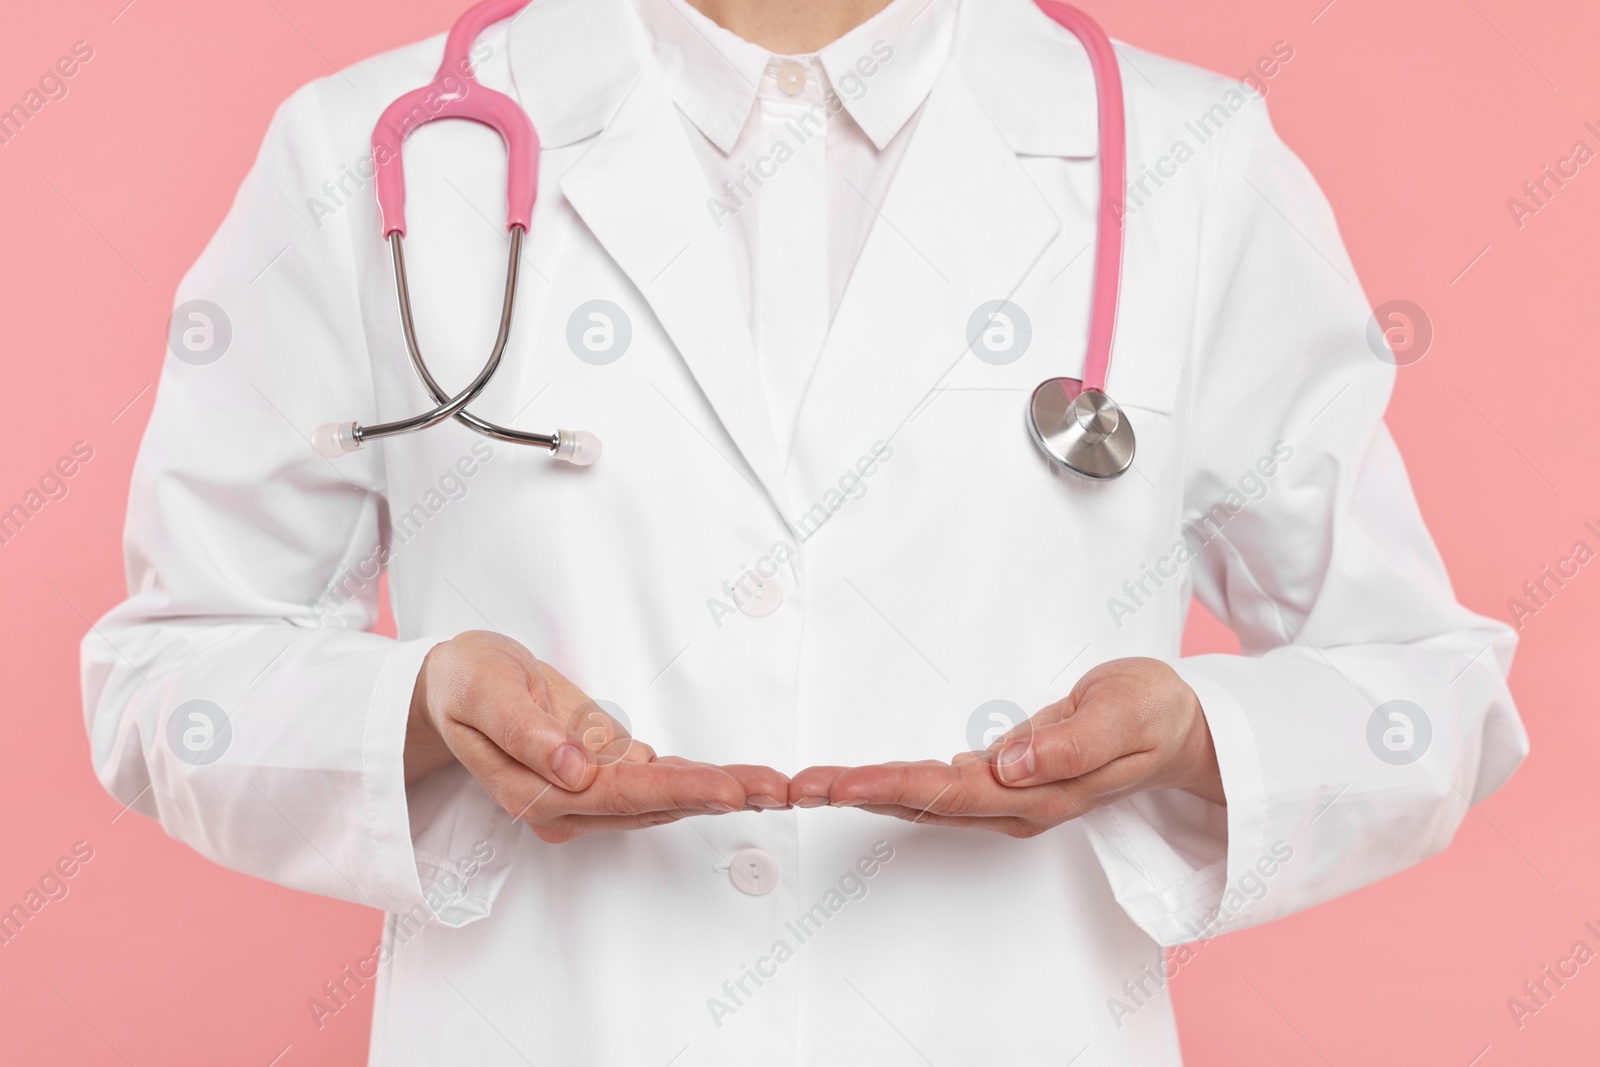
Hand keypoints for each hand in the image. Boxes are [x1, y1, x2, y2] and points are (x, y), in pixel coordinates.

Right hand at [406, 631, 790, 841]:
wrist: (456, 685)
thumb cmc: (469, 682)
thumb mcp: (486, 691)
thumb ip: (528, 733)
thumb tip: (574, 770)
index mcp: (536, 792)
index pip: (622, 794)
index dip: (680, 792)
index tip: (730, 790)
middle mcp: (567, 807)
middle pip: (654, 804)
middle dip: (719, 797)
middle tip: (779, 789)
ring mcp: (586, 798)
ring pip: (663, 799)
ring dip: (720, 793)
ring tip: (776, 787)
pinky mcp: (601, 781)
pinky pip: (658, 784)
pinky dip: (700, 782)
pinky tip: (740, 782)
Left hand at [788, 658, 1223, 835]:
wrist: (1182, 727)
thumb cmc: (1153, 714)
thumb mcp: (1125, 714)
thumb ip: (1071, 742)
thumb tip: (1011, 763)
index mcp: (1042, 793)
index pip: (950, 792)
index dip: (890, 788)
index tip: (839, 783)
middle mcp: (1018, 804)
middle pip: (923, 802)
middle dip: (857, 794)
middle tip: (796, 785)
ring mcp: (1010, 797)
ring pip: (924, 799)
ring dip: (864, 792)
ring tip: (809, 784)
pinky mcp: (1005, 781)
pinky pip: (937, 788)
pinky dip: (892, 783)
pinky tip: (859, 783)